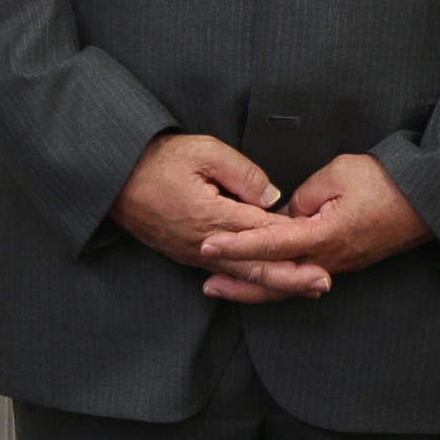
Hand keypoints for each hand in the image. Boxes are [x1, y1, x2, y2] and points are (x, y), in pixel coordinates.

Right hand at [112, 133, 328, 303]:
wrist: (115, 179)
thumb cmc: (159, 160)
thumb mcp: (204, 151)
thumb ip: (243, 173)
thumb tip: (273, 197)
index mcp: (213, 217)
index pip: (262, 234)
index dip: (293, 240)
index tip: (321, 248)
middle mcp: (205, 244)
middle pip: (256, 267)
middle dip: (292, 277)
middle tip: (324, 282)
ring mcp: (194, 254)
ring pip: (242, 277)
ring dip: (276, 284)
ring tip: (307, 288)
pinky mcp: (186, 255)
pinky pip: (224, 274)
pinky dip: (249, 281)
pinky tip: (266, 284)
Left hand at [197, 153, 430, 286]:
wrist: (426, 202)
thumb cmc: (385, 183)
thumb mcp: (338, 174)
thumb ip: (304, 195)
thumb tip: (287, 213)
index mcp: (323, 236)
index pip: (269, 244)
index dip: (235, 245)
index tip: (207, 244)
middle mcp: (328, 260)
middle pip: (275, 281)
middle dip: (239, 283)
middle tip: (207, 283)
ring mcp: (337, 265)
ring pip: (288, 284)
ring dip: (255, 286)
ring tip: (224, 285)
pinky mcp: (343, 262)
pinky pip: (303, 277)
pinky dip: (278, 281)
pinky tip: (263, 276)